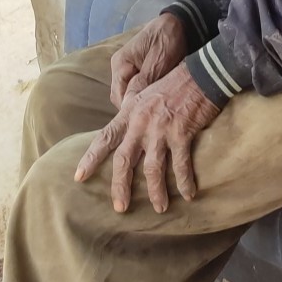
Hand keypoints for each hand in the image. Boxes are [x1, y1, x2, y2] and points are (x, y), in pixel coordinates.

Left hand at [76, 64, 220, 213]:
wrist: (201, 75)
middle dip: (121, 186)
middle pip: (125, 160)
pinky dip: (185, 181)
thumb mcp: (145, 93)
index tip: (79, 177)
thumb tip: (125, 124)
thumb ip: (133, 110)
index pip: (104, 139)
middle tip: (120, 207)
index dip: (91, 159)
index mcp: (129, 113)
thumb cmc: (175, 83)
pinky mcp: (182, 134)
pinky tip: (189, 193)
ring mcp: (161, 130)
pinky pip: (181, 164)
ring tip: (160, 207)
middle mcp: (141, 124)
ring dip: (156, 191)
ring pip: (153, 168)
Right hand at [109, 13, 187, 109]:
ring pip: (133, 94)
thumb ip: (145, 80)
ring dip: (144, 103)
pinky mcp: (143, 72)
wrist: (183, 23)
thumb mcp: (159, 60)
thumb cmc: (169, 38)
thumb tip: (130, 104)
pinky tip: (161, 103)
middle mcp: (122, 68)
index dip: (129, 108)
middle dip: (136, 108)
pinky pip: (142, 89)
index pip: (118, 94)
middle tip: (154, 118)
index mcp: (121, 64)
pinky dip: (150, 96)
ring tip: (158, 112)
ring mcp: (132, 70)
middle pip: (124, 97)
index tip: (144, 118)